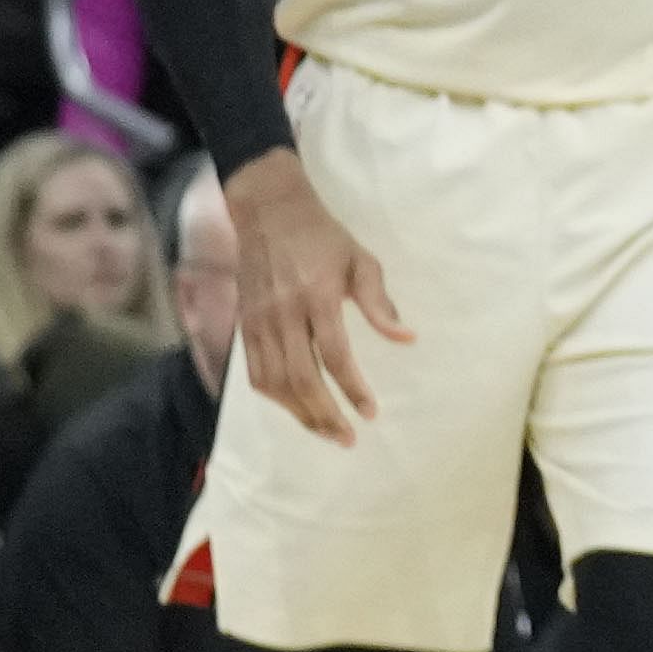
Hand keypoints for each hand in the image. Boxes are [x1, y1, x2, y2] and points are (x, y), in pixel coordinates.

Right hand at [223, 156, 415, 445]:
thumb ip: (379, 303)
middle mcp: (283, 314)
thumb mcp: (361, 261)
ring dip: (299, 412)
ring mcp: (259, 321)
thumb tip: (406, 339)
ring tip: (326, 432)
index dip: (351, 388)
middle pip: (300, 377)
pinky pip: (255, 371)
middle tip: (348, 438)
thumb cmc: (323, 238)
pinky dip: (276, 396)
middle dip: (324, 414)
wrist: (268, 213)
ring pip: (274, 381)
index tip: (370, 412)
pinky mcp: (245, 325)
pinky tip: (296, 409)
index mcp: (316, 297)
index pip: (334, 355)